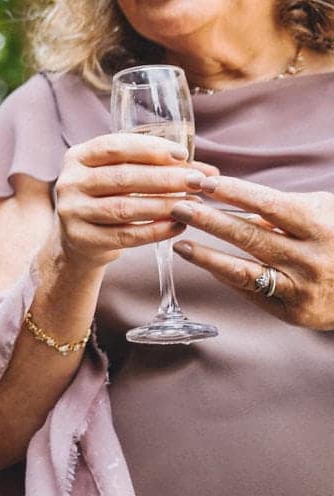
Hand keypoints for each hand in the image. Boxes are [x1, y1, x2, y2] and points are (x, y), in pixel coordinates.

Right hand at [49, 134, 212, 273]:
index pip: (114, 147)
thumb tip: (209, 172)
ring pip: (125, 208)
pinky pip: (126, 235)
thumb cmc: (108, 199)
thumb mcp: (120, 175)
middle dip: (166, 179)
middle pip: (123, 178)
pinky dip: (156, 231)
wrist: (77, 239)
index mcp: (78, 157)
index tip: (183, 155)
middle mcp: (69, 182)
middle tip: (197, 182)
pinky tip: (177, 227)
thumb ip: (157, 168)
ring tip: (192, 205)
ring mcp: (72, 211)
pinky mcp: (82, 239)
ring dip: (164, 206)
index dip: (150, 149)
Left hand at [171, 177, 333, 329]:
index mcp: (320, 226)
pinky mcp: (294, 312)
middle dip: (208, 220)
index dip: (233, 192)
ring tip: (179, 243)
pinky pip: (251, 292)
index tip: (201, 183)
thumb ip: (282, 206)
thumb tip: (227, 196)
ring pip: (244, 270)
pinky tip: (203, 264)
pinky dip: (224, 277)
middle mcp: (312, 258)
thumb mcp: (323, 212)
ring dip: (207, 256)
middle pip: (250, 236)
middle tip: (177, 206)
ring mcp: (302, 288)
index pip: (269, 204)